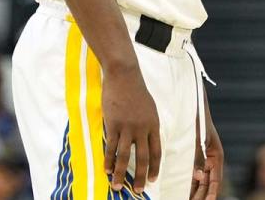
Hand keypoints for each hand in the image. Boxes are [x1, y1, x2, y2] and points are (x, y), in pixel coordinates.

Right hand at [102, 66, 161, 194]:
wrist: (125, 76)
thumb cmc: (136, 91)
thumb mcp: (150, 108)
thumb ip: (149, 125)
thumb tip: (148, 140)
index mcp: (154, 125)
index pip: (157, 151)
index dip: (154, 167)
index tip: (152, 180)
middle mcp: (143, 128)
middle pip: (143, 158)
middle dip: (140, 176)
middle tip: (137, 190)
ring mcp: (128, 127)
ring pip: (125, 156)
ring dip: (121, 173)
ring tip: (117, 186)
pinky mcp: (113, 124)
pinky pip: (111, 147)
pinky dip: (109, 160)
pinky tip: (107, 170)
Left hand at [189, 99, 223, 199]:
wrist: (191, 107)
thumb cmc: (197, 121)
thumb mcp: (198, 140)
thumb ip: (199, 158)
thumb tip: (199, 176)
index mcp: (216, 156)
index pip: (216, 180)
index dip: (212, 192)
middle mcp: (211, 160)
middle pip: (208, 184)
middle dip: (201, 196)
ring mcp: (202, 160)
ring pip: (200, 182)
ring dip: (194, 192)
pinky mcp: (193, 159)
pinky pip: (192, 175)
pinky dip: (189, 184)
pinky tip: (181, 192)